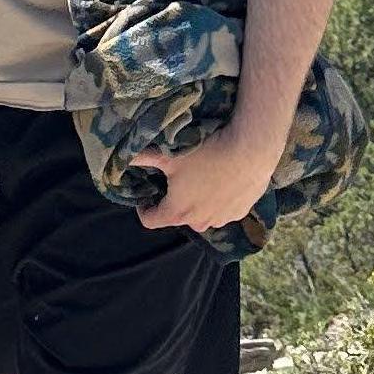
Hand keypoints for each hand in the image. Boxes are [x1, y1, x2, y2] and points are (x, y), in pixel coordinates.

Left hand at [133, 127, 281, 234]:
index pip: (150, 221)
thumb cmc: (206, 153)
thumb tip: (122, 155)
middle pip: (178, 216)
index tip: (146, 196)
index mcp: (177, 212)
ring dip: (198, 201)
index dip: (144, 209)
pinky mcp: (241, 212)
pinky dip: (219, 198)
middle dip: (174, 201)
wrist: (251, 150)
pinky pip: (223, 209)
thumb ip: (143, 157)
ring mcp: (222, 220)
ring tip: (201, 177)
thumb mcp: (170, 155)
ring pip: (202, 214)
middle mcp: (198, 223)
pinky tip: (222, 178)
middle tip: (176, 179)